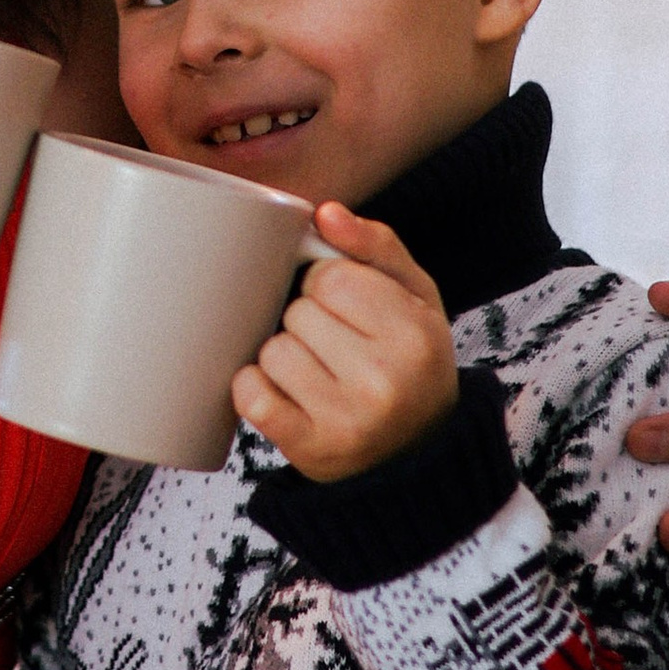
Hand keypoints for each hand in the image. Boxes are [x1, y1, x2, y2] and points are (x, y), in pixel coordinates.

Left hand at [233, 208, 456, 487]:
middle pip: (298, 312)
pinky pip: (251, 395)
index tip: (346, 309)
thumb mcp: (415, 297)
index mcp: (415, 333)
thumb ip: (375, 246)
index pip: (330, 276)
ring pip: (272, 351)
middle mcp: (386, 379)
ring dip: (283, 357)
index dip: (328, 286)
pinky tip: (283, 395)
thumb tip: (324, 213)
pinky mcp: (311, 450)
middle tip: (334, 346)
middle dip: (307, 321)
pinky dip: (255, 389)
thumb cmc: (411, 362)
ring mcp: (348, 419)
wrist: (417, 457)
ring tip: (317, 374)